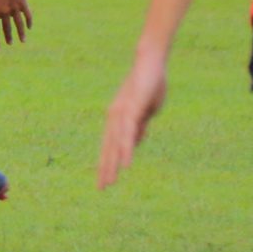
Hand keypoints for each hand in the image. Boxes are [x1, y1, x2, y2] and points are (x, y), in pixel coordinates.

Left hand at [0, 0, 31, 49]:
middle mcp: (4, 11)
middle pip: (6, 28)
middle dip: (8, 37)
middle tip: (9, 44)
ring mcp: (15, 7)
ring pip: (19, 24)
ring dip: (21, 33)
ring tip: (22, 40)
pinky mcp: (23, 3)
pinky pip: (27, 15)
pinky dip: (29, 22)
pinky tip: (29, 27)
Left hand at [99, 52, 166, 188]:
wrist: (151, 63)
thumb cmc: (149, 86)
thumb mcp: (145, 112)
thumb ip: (138, 126)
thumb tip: (133, 142)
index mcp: (118, 118)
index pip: (110, 145)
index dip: (107, 163)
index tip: (104, 181)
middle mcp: (115, 117)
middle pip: (108, 147)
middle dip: (105, 168)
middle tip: (101, 188)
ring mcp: (122, 113)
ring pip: (115, 143)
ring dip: (113, 163)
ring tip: (110, 181)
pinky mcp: (132, 108)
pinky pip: (128, 132)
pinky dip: (126, 148)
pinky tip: (125, 162)